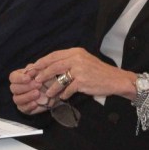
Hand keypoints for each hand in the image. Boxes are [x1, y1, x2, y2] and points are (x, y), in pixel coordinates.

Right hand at [9, 67, 59, 114]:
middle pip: (14, 88)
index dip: (19, 78)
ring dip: (27, 96)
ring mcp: (20, 98)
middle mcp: (17, 88)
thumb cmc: (48, 78)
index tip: (29, 78)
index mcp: (19, 77)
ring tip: (38, 93)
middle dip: (26, 86)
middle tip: (38, 84)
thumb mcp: (44, 71)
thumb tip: (32, 68)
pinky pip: (23, 108)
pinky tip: (35, 103)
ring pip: (17, 99)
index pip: (13, 77)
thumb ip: (37, 68)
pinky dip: (29, 106)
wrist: (56, 91)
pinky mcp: (25, 108)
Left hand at [14, 48, 136, 105]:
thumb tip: (51, 67)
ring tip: (47, 93)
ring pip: (58, 77)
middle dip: (42, 73)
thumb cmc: (98, 72)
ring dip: (51, 86)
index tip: (33, 68)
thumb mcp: (84, 61)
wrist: (115, 79)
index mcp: (76, 52)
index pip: (54, 55)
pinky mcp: (83, 81)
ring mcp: (80, 69)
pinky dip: (63, 94)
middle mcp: (77, 58)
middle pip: (53, 65)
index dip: (42, 62)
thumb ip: (69, 62)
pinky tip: (62, 97)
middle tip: (34, 80)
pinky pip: (68, 89)